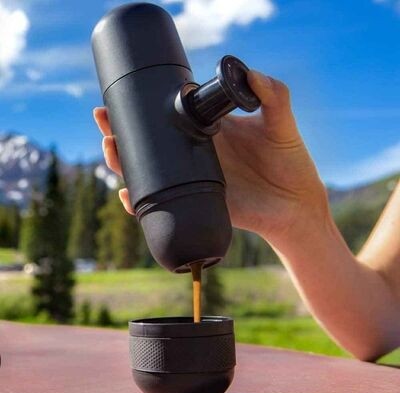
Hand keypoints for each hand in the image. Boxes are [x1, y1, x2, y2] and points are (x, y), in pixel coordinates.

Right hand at [93, 71, 328, 247]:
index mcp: (208, 131)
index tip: (122, 95)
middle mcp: (194, 154)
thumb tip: (248, 72)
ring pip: (147, 172)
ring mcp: (192, 180)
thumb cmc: (291, 164)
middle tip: (104, 121)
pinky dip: (140, 202)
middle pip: (148, 143)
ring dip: (122, 163)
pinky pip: (160, 204)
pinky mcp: (195, 204)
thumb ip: (272, 94)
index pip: (167, 115)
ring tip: (111, 150)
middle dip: (119, 132)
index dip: (142, 107)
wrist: (296, 206)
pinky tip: (127, 194)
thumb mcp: (281, 124)